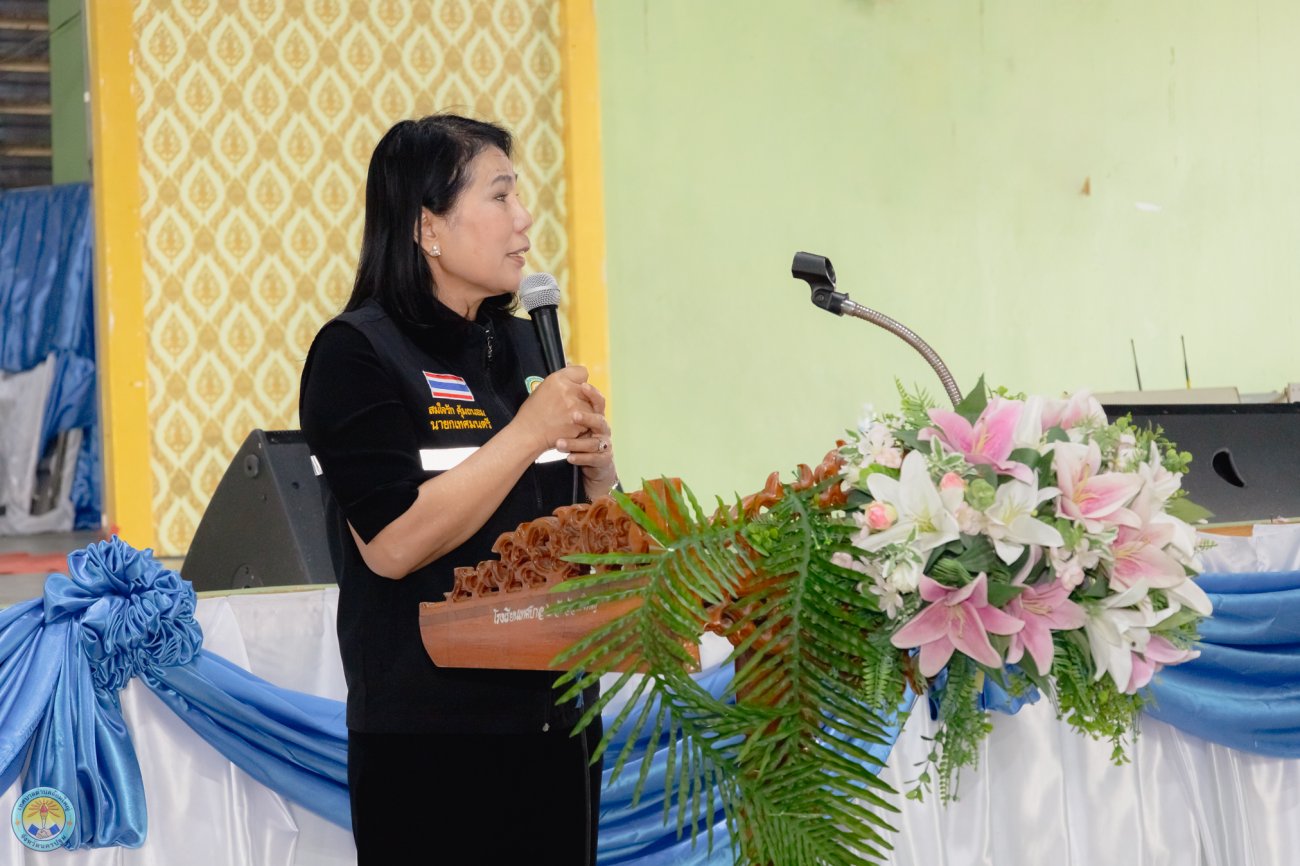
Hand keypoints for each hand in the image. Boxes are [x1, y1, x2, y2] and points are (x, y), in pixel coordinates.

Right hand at [514, 366, 593, 453]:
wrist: (528, 434)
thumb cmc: (533, 413)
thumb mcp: (543, 388)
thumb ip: (562, 381)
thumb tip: (576, 374)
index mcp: (557, 379)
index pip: (583, 372)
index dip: (580, 381)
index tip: (576, 386)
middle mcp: (568, 390)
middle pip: (590, 389)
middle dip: (583, 397)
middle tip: (570, 405)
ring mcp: (575, 407)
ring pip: (592, 406)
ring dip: (585, 411)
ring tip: (569, 417)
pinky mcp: (580, 422)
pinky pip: (590, 420)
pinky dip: (584, 424)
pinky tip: (570, 426)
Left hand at [557, 382, 617, 499]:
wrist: (593, 462)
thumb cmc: (581, 436)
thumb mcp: (577, 420)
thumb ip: (572, 402)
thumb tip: (565, 382)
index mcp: (596, 416)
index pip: (598, 401)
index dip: (592, 393)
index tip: (582, 386)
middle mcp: (603, 429)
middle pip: (599, 421)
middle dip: (587, 418)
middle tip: (573, 416)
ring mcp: (604, 445)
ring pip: (592, 443)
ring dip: (575, 443)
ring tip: (559, 443)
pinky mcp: (603, 459)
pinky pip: (592, 458)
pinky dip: (580, 458)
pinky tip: (569, 457)